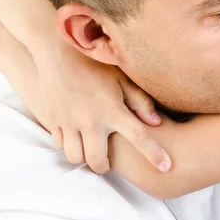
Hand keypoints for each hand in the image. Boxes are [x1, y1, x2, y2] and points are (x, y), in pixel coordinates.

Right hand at [36, 44, 171, 174]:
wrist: (58, 51)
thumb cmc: (95, 64)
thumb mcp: (122, 78)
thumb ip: (139, 101)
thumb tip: (156, 123)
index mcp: (112, 109)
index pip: (139, 137)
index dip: (154, 154)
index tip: (166, 167)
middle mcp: (91, 120)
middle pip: (98, 161)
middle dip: (104, 167)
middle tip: (108, 161)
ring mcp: (69, 122)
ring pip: (76, 157)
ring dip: (84, 156)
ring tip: (90, 147)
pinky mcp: (53, 120)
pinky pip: (60, 144)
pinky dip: (69, 144)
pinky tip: (76, 134)